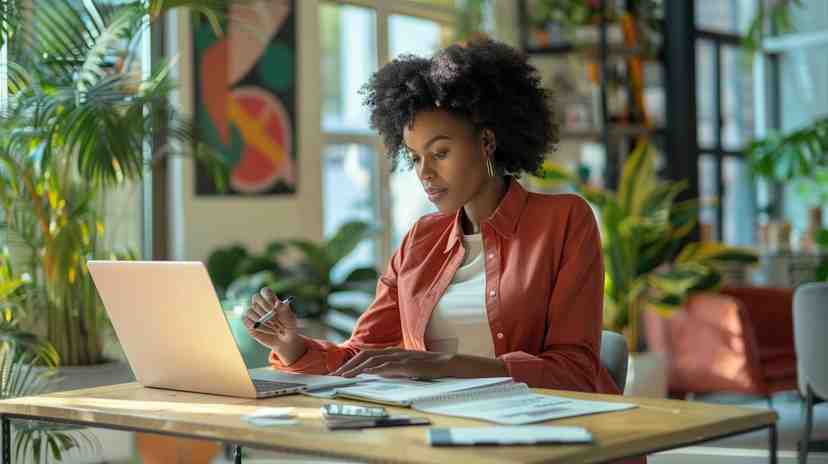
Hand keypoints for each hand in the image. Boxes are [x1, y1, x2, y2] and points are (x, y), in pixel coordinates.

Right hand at [243, 287, 298, 350]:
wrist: (284, 342)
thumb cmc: (289, 329)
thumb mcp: (291, 320)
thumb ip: (285, 312)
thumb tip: (278, 303)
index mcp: (272, 300)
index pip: (265, 291)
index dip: (267, 296)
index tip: (274, 304)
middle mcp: (261, 305)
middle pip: (255, 298)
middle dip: (264, 308)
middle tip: (274, 319)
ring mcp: (254, 314)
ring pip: (250, 310)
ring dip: (260, 320)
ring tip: (272, 328)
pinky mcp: (249, 323)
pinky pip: (245, 319)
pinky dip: (252, 324)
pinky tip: (261, 328)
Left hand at [330, 348, 452, 378]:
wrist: (444, 363)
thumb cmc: (425, 366)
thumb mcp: (404, 366)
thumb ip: (390, 367)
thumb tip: (376, 373)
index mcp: (390, 352)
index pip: (365, 355)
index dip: (351, 362)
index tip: (339, 371)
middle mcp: (391, 352)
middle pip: (363, 356)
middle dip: (348, 365)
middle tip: (335, 375)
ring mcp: (398, 357)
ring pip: (371, 360)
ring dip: (355, 368)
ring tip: (344, 376)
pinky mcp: (404, 365)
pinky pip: (385, 366)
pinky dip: (373, 369)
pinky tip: (364, 374)